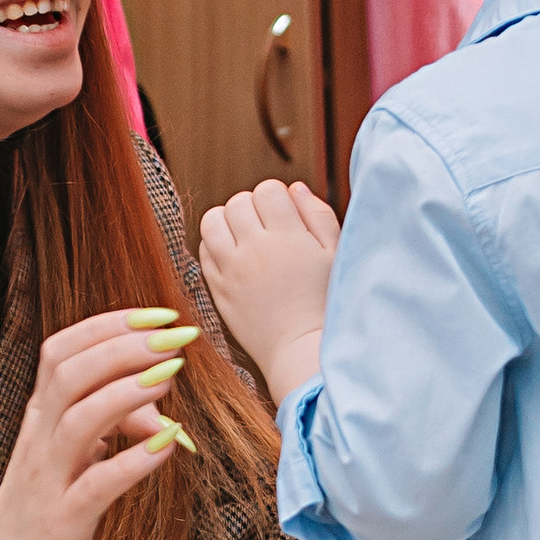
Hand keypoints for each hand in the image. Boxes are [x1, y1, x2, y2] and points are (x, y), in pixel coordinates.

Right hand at [0, 309, 203, 539]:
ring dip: (127, 393)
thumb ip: (117, 427)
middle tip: (173, 338)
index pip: (63, 350)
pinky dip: (135, 460)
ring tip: (170, 377)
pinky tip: (170, 444)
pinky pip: (98, 483)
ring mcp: (49, 476)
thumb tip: (164, 418)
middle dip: (122, 348)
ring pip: (79, 420)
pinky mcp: (64, 517)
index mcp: (40, 413)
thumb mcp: (78, 455)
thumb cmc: (45, 500)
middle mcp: (39, 436)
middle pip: (69, 373)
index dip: (109, 326)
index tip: (158, 315)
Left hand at [197, 181, 338, 404]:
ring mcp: (232, 270)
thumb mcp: (335, 256)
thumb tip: (294, 188)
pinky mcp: (218, 289)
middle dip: (253, 206)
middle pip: (238, 201)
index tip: (287, 215)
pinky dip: (215, 244)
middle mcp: (255, 249)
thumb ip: (318, 216)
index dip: (278, 197)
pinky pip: (203, 250)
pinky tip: (234, 255)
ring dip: (227, 220)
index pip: (268, 190)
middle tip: (267, 227)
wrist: (302, 351)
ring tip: (245, 235)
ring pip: (212, 220)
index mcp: (288, 237)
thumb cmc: (327, 304)